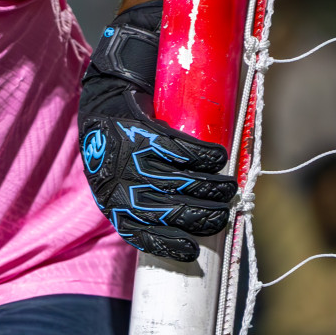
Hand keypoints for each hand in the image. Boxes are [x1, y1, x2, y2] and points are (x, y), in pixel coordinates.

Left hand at [78, 2, 236, 261]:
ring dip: (209, 186)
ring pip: (176, 181)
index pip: (134, 231)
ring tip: (227, 186)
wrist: (111, 81)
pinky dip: (203, 155)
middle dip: (200, 216)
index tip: (194, 253)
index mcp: (108, 197)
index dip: (165, 243)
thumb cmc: (123, 133)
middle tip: (224, 212)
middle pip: (163, 209)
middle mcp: (113, 179)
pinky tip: (218, 156)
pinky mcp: (137, 128)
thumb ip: (150, 194)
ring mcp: (123, 154)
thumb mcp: (125, 170)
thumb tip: (196, 221)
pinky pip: (177, 149)